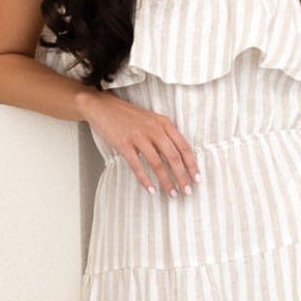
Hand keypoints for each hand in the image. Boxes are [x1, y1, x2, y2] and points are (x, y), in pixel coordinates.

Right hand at [84, 92, 199, 196]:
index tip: (197, 178)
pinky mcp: (124, 144)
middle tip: (187, 191)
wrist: (102, 107)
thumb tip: (178, 157)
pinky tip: (151, 190)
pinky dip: (145, 180)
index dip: (192, 164)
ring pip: (158, 163)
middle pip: (173, 157)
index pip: (183, 146)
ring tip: (172, 193)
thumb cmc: (128, 116)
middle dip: (182, 176)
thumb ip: (164, 134)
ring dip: (166, 181)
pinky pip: (137, 166)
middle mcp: (154, 129)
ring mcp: (139, 136)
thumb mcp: (151, 120)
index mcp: (163, 123)